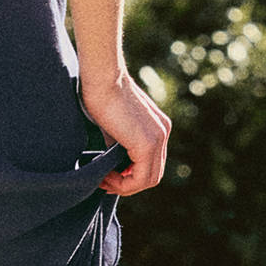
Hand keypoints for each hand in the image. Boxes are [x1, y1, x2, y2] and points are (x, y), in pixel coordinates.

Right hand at [81, 66, 170, 199]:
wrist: (103, 78)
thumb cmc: (102, 96)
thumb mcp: (116, 127)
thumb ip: (121, 147)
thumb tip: (114, 168)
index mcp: (159, 127)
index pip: (151, 164)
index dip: (130, 176)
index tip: (108, 175)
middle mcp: (163, 133)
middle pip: (152, 175)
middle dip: (127, 184)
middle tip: (104, 181)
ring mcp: (158, 138)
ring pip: (148, 180)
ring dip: (124, 186)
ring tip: (103, 179)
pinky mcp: (147, 143)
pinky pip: (140, 178)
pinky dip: (122, 184)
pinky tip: (105, 176)